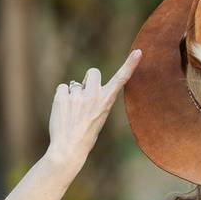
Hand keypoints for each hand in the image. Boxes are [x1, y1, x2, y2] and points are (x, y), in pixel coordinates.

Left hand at [45, 50, 142, 171]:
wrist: (69, 148)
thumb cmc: (86, 133)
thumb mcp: (100, 115)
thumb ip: (96, 98)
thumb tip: (82, 84)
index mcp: (107, 100)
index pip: (121, 79)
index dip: (130, 64)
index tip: (138, 51)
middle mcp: (94, 95)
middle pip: (93, 72)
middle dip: (89, 79)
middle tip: (84, 95)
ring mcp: (78, 96)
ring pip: (75, 84)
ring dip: (73, 94)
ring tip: (72, 112)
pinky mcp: (62, 98)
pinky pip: (62, 88)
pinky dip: (61, 97)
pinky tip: (63, 111)